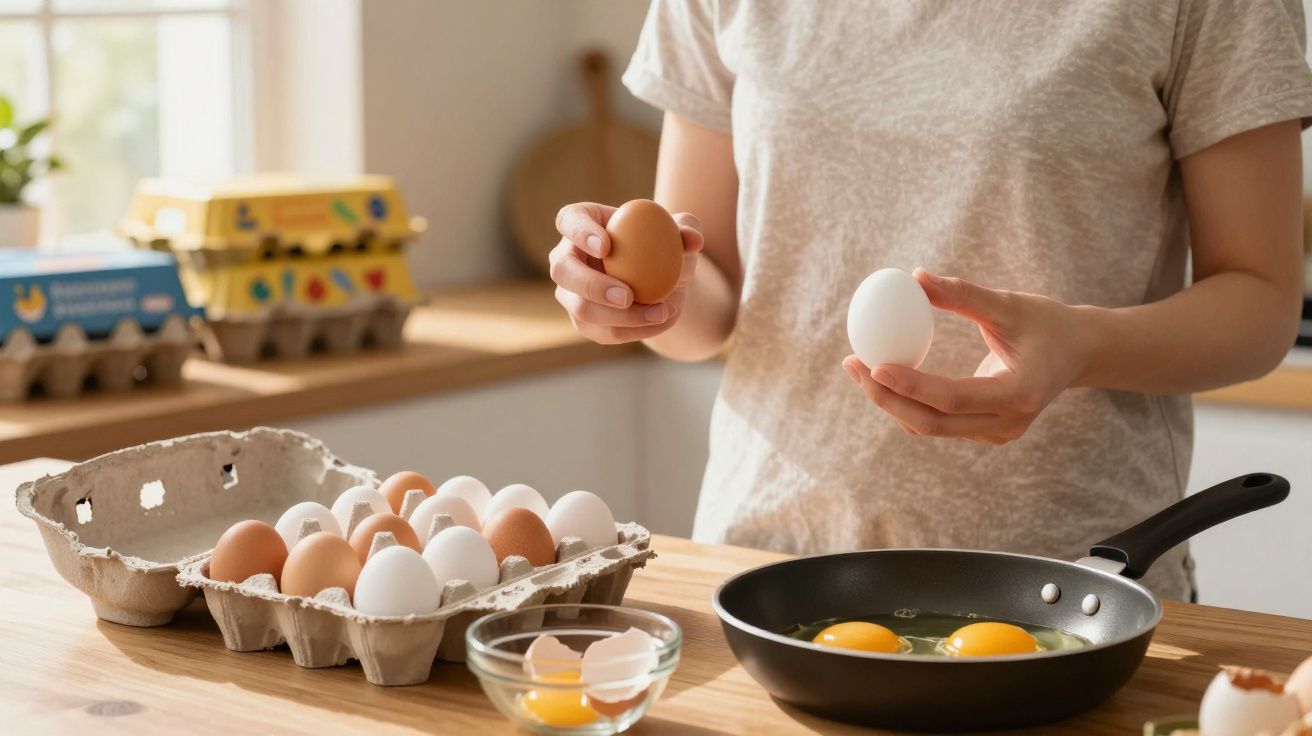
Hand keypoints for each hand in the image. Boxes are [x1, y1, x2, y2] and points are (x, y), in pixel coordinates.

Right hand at [549, 202, 703, 344]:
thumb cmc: (666, 245)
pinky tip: (661, 322)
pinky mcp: (584, 321)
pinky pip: (602, 332)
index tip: (607, 245)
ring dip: (620, 317)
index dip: (579, 232)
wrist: (665, 281)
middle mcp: (567, 257)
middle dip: (591, 285)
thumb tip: (692, 239)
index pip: (569, 221)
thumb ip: (688, 229)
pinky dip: (634, 331)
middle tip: (627, 296)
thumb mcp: (682, 233)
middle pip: (562, 271)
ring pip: (581, 309)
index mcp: (583, 222)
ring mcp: (571, 292)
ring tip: (659, 312)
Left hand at [842, 268, 1096, 444]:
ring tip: (858, 368)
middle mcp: (1008, 423)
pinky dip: (908, 403)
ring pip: (931, 428)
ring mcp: (997, 434)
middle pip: (933, 423)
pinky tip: (884, 376)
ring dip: (891, 403)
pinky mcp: (987, 432)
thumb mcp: (1010, 304)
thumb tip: (914, 277)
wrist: (1081, 353)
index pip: (953, 398)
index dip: (910, 385)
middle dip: (886, 399)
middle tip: (853, 365)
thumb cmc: (1048, 323)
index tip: (873, 364)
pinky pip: (938, 423)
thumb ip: (963, 294)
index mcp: (1020, 394)